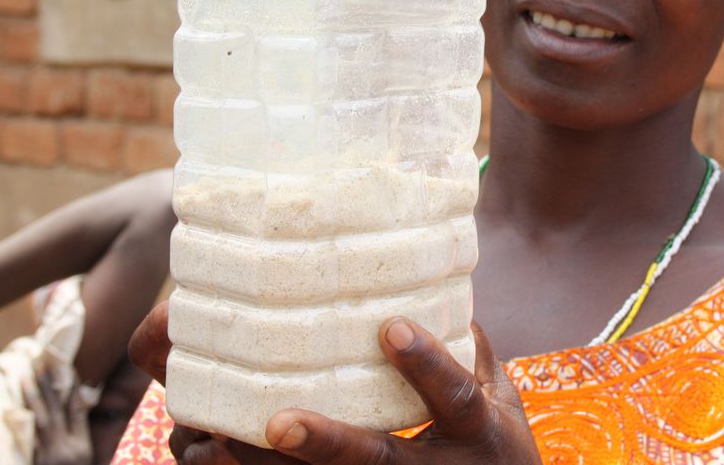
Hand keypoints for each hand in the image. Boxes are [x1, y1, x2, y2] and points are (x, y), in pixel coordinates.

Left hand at [26, 369, 93, 464]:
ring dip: (31, 397)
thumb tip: (72, 412)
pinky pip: (26, 438)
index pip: (78, 410)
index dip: (73, 388)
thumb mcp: (83, 459)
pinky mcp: (34, 462)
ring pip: (40, 420)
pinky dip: (20, 422)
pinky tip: (12, 408)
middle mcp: (66, 448)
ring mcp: (48, 455)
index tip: (68, 367)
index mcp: (82, 446)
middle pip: (56, 410)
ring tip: (24, 377)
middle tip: (40, 363)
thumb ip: (76, 439)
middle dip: (48, 385)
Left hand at [129, 304, 540, 464]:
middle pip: (378, 460)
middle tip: (278, 419)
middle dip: (328, 441)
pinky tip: (222, 459)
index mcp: (475, 431)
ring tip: (226, 446)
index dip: (424, 363)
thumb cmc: (501, 450)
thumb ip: (471, 347)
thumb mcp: (501, 400)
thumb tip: (436, 276)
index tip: (389, 325)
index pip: (452, 395)